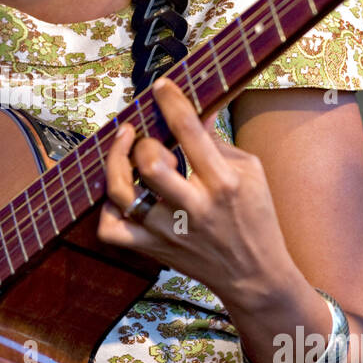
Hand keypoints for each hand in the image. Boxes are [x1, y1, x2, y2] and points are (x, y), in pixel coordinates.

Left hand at [97, 77, 297, 311]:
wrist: (254, 277)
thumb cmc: (255, 217)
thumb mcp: (250, 172)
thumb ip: (216, 141)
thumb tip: (192, 108)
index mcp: (224, 183)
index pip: (191, 133)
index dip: (172, 102)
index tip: (161, 85)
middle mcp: (193, 208)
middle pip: (151, 166)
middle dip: (143, 142)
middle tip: (145, 136)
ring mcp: (168, 232)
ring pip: (123, 194)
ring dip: (117, 164)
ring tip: (124, 150)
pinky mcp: (153, 250)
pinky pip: (111, 230)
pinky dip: (107, 208)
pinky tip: (120, 195)